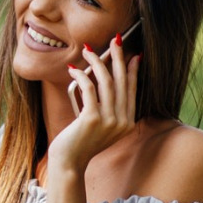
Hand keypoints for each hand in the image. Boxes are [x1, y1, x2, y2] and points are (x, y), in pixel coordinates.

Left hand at [51, 34, 140, 173]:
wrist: (69, 162)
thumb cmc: (80, 142)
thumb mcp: (100, 125)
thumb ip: (108, 108)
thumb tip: (106, 78)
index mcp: (128, 123)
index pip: (132, 90)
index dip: (132, 70)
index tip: (132, 54)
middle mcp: (122, 121)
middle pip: (122, 81)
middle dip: (118, 57)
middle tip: (115, 40)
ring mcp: (109, 121)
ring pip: (106, 81)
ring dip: (96, 61)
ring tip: (87, 50)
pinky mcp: (93, 118)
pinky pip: (89, 88)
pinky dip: (81, 75)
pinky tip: (74, 70)